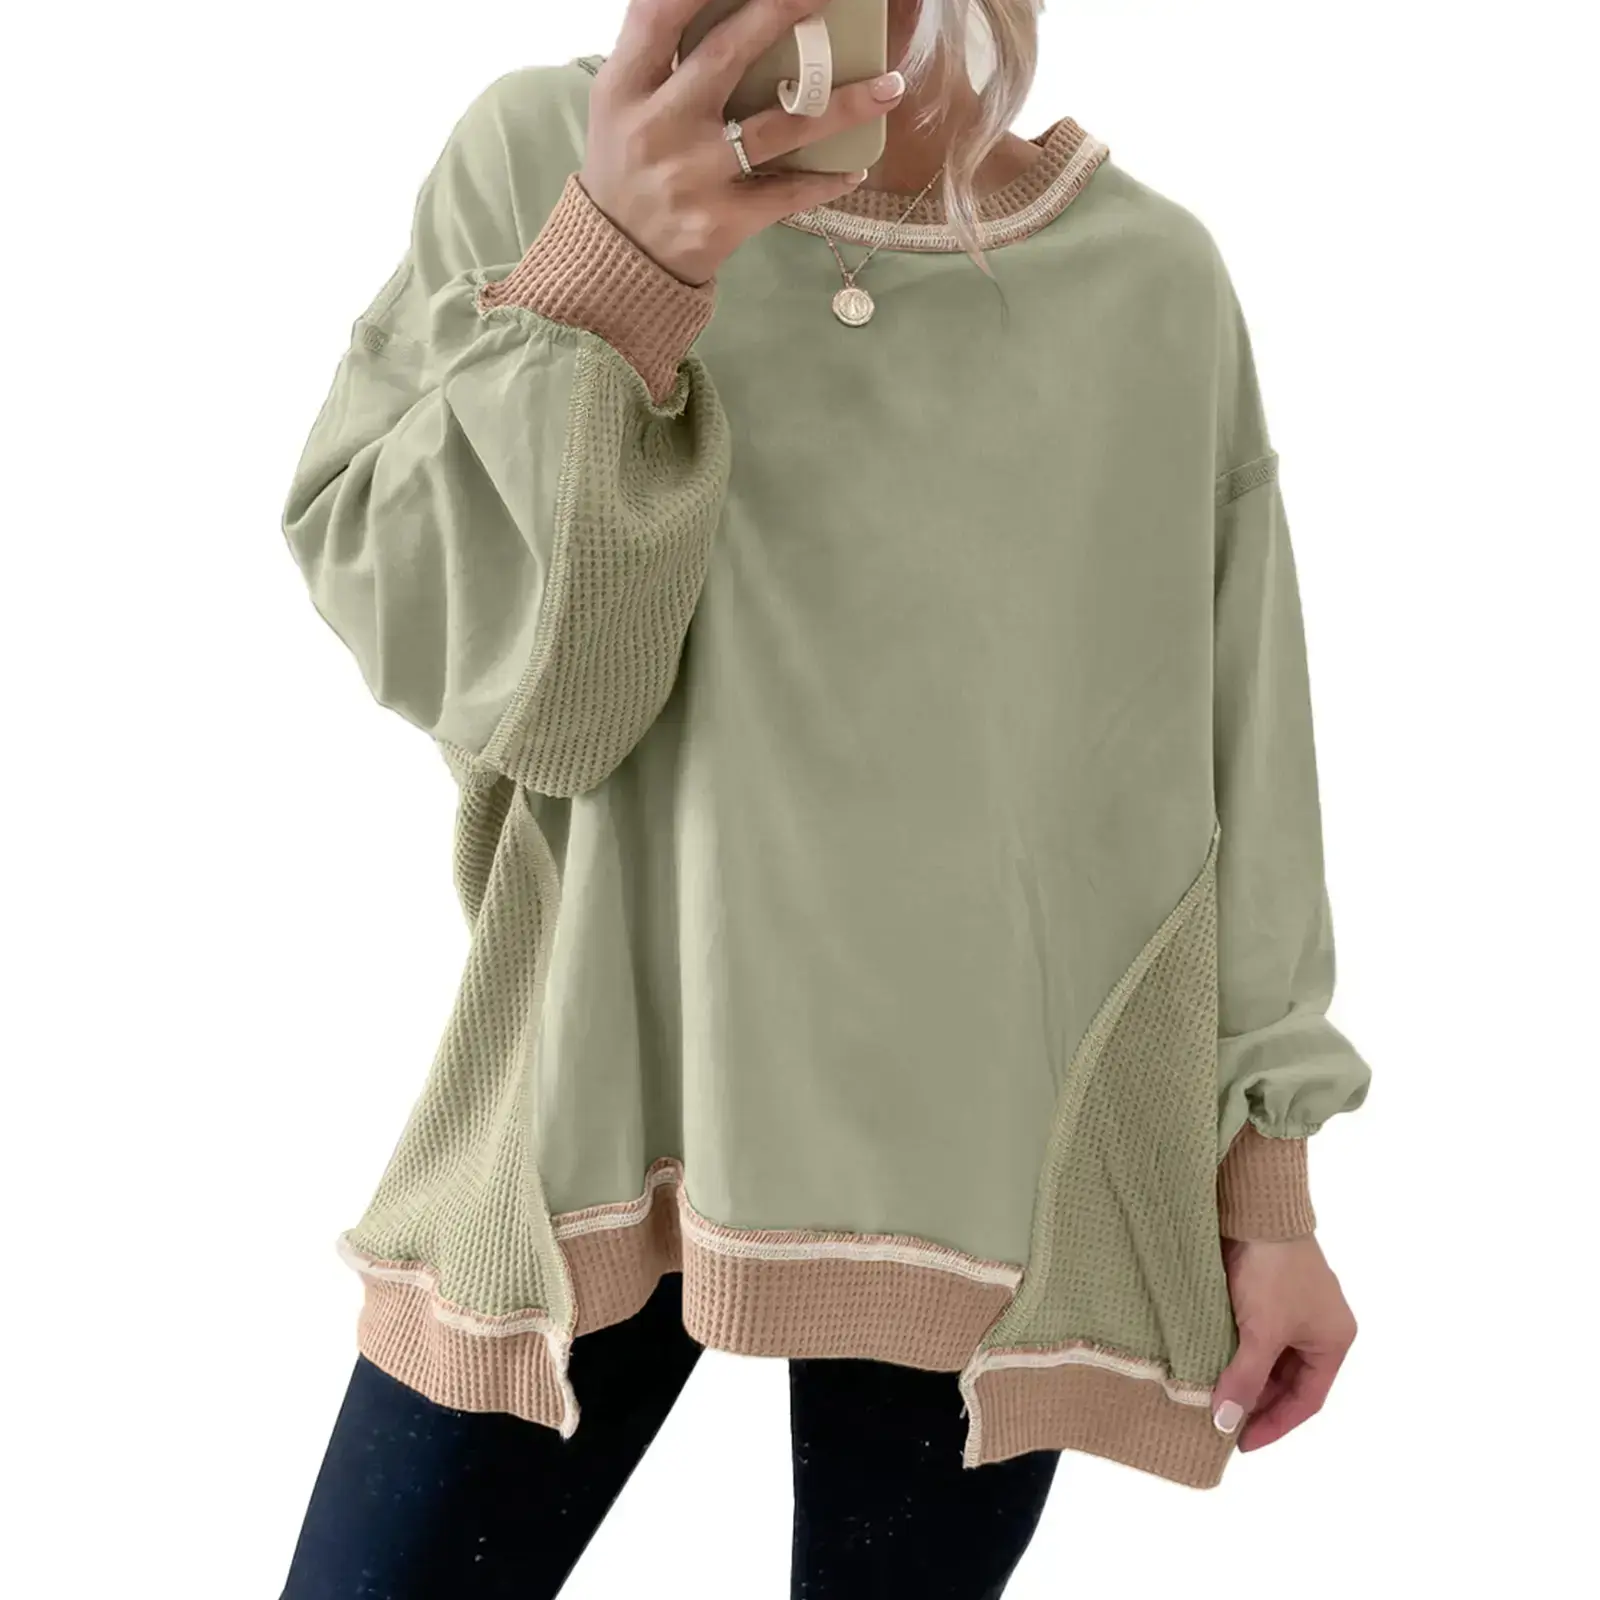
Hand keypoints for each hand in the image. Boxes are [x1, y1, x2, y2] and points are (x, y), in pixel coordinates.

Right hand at [583, 0, 907, 284]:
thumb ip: (660, 55)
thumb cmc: (628, 166)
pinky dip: (825, 182)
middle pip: (725, 56)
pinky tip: (856, 168)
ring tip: (889, 87)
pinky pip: (786, 195)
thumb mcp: (622, 104)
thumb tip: (719, 5)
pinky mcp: (720, 222)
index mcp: (625, 87)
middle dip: (779, 13)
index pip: (660, 14)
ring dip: (841, 106)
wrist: (617, 263)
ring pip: (777, 129)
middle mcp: (657, 126)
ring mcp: (692, 176)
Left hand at [1212, 1235, 1357, 1451]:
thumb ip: (1246, 1379)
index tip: (1241, 1443)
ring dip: (1243, 1376)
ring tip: (1211, 1398)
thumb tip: (1225, 1423)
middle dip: (1256, 1402)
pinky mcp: (1264, 1290)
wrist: (1256, 1206)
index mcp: (1333, 1340)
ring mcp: (1292, 1307)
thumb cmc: (1273, 1271)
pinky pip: (1252, 1334)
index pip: (1307, 1400)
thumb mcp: (1262, 1331)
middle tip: (1221, 1423)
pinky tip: (1210, 1362)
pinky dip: (1234, 1351)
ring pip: (1267, 1357)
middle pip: (1287, 1380)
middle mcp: (1317, 1326)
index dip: (1275, 1424)